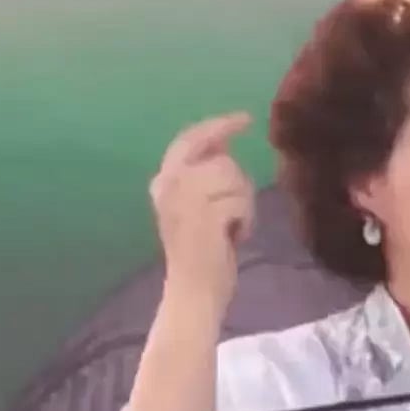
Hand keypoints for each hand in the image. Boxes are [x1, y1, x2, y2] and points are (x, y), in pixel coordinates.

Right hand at [149, 112, 255, 318]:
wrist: (194, 291)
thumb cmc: (202, 253)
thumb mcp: (199, 205)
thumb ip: (207, 174)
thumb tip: (224, 142)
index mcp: (163, 181)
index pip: (191, 140)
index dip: (218, 127)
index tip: (245, 119)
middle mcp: (169, 184)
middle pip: (222, 161)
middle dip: (238, 185)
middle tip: (234, 214)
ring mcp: (185, 199)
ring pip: (234, 178)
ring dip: (244, 204)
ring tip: (231, 228)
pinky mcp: (205, 215)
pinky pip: (240, 202)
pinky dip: (245, 221)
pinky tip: (233, 238)